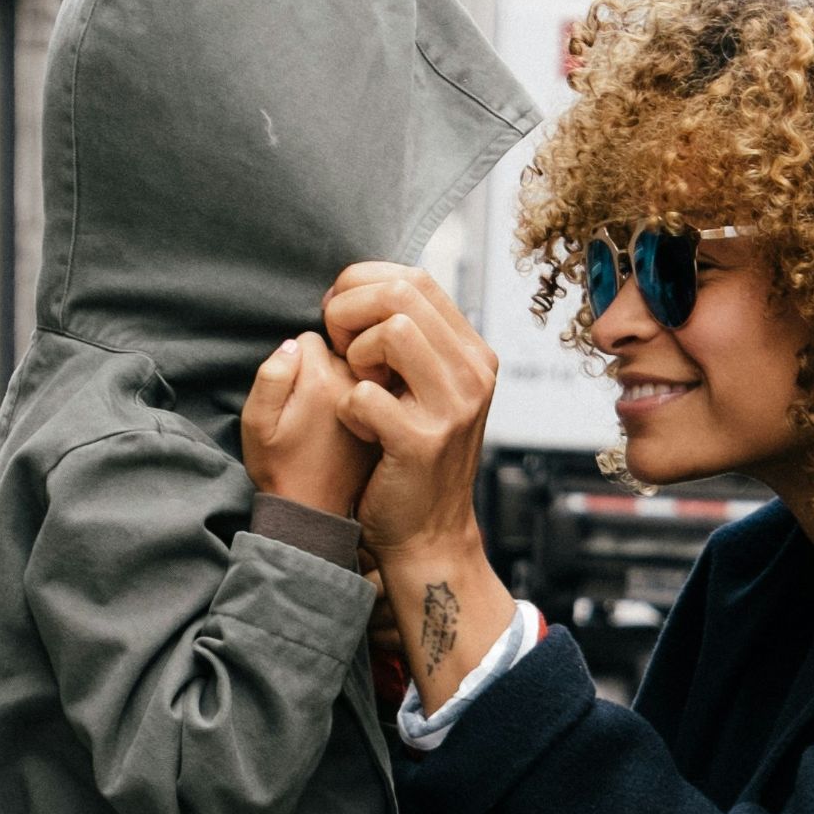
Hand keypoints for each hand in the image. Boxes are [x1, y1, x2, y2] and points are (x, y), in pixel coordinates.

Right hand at [241, 331, 378, 516]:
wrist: (315, 511)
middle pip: (340, 348)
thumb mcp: (257, 423)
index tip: (293, 393)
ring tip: (328, 418)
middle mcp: (355, 383)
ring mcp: (378, 398)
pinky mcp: (391, 415)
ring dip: (345, 381)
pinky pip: (377, 388)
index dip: (295, 361)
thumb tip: (294, 343)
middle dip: (322, 366)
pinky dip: (366, 398)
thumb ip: (271, 375)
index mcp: (321, 378)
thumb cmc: (279, 466)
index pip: (310, 338)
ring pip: (360, 367)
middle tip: (310, 407)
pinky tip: (352, 425)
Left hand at [323, 262, 516, 711]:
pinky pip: (364, 394)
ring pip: (391, 330)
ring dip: (354, 355)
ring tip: (355, 384)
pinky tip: (360, 427)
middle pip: (401, 293)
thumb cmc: (410, 456)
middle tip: (338, 350)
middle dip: (349, 311)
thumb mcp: (426, 389)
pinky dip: (347, 408)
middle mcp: (474, 374)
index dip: (361, 286)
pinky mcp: (423, 442)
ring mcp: (454, 407)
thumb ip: (411, 340)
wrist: (427, 535)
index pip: (415, 278)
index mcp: (473, 353)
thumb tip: (366, 287)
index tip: (341, 321)